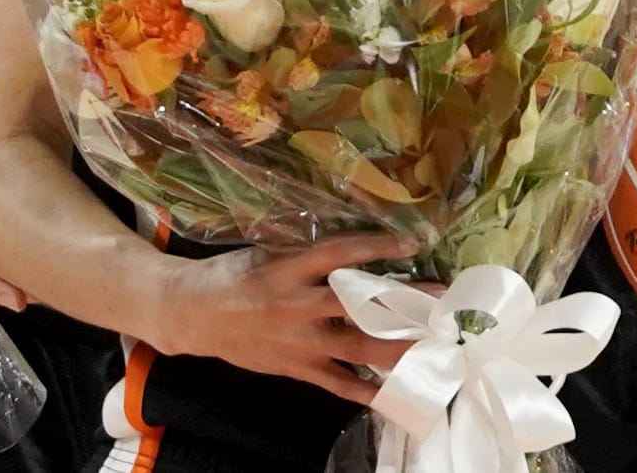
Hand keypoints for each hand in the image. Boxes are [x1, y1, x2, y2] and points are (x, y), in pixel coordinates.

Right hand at [147, 236, 418, 404]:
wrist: (193, 313)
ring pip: (358, 349)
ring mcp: (298, 342)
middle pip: (360, 305)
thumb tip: (353, 252)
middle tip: (443, 300)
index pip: (340, 255)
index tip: (412, 245)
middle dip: (404, 303)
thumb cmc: (232, 275)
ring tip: (434, 345)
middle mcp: (298, 305)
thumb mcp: (267, 253)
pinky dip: (367, 390)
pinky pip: (337, 384)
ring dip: (399, 348)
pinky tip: (396, 392)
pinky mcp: (295, 368)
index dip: (377, 249)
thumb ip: (306, 256)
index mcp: (289, 268)